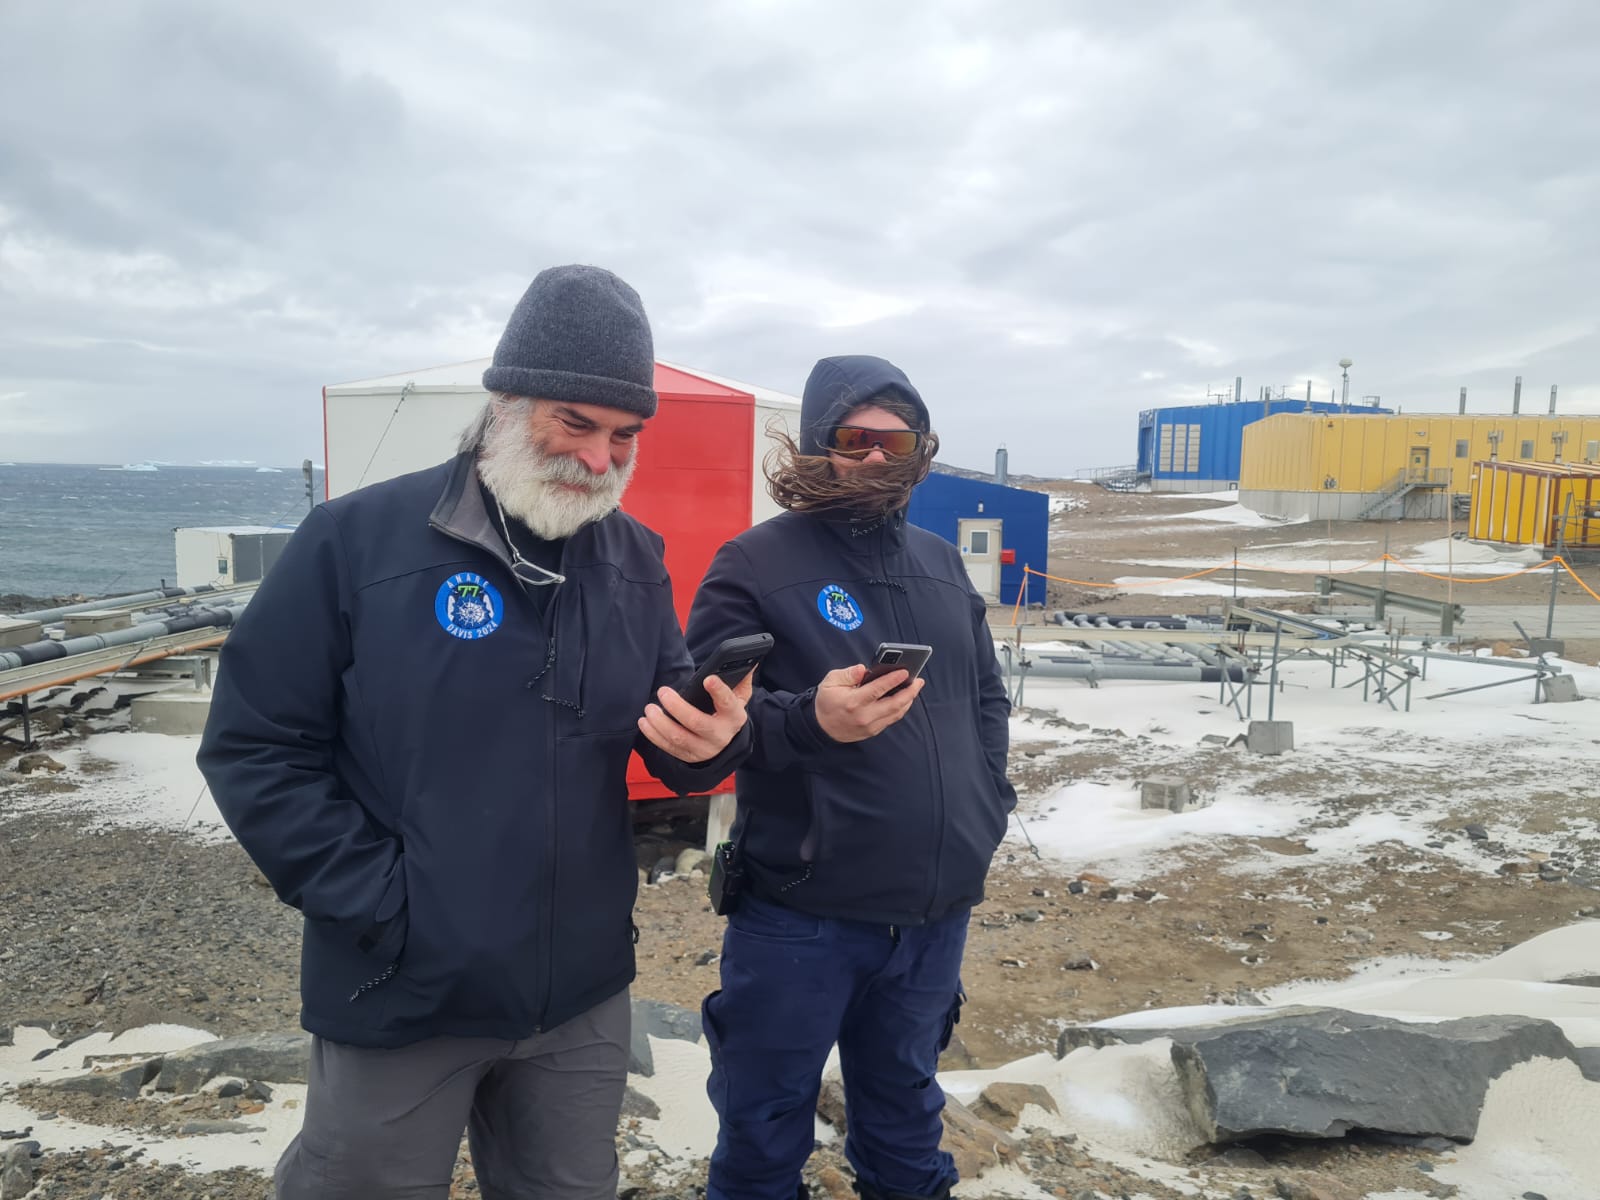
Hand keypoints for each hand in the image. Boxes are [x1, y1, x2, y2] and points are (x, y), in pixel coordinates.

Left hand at [638, 672, 752, 763]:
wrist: (726, 744)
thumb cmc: (728, 712)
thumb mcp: (739, 697)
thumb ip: (741, 680)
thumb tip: (748, 662)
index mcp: (734, 716)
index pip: (728, 703)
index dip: (718, 691)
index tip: (708, 679)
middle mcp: (720, 735)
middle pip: (696, 722)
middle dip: (677, 707)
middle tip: (663, 692)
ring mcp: (704, 748)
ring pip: (678, 737)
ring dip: (660, 723)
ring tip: (649, 708)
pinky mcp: (689, 756)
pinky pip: (668, 747)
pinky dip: (653, 735)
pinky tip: (644, 722)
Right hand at [813, 664, 924, 743]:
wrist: (820, 728)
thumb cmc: (826, 702)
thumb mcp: (830, 682)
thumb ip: (847, 674)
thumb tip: (863, 669)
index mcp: (853, 702)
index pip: (879, 689)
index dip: (894, 680)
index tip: (906, 672)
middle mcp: (864, 715)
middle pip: (894, 704)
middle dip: (910, 692)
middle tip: (919, 680)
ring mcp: (870, 726)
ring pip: (896, 713)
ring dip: (908, 700)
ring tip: (915, 688)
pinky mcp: (872, 731)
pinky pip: (891, 719)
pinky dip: (900, 708)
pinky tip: (905, 699)